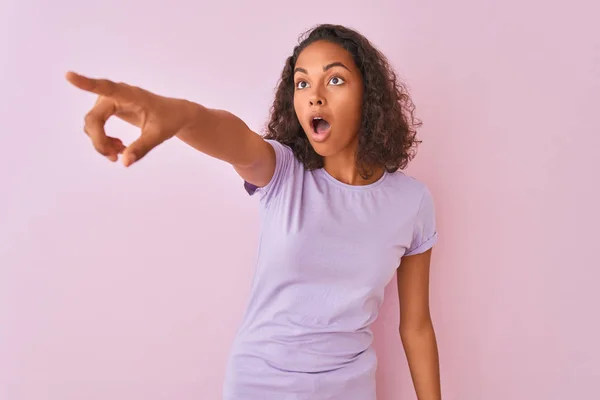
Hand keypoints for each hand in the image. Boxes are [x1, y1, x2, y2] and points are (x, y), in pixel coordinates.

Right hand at [65, 71, 196, 166]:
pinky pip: (96, 126)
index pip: (105, 87)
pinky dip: (104, 140)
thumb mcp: (158, 135)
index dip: (86, 83)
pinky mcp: (108, 109)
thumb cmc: (168, 120)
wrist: (173, 115)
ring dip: (102, 142)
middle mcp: (116, 95)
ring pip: (92, 124)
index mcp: (129, 95)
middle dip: (100, 141)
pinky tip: (119, 147)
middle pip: (93, 119)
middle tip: (114, 159)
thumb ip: (142, 148)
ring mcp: (110, 102)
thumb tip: (124, 163)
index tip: (69, 76)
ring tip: (121, 152)